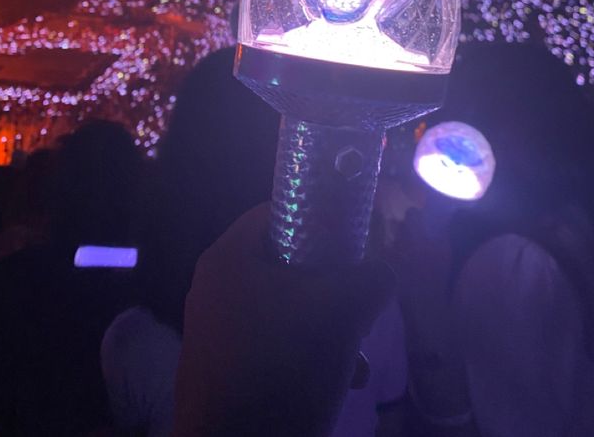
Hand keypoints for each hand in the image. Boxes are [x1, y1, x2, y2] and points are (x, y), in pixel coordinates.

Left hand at [173, 204, 393, 436]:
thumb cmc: (283, 366)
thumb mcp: (343, 310)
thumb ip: (371, 277)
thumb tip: (380, 274)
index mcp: (228, 258)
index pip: (277, 212)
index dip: (319, 218)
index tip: (353, 242)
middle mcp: (213, 289)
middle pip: (285, 263)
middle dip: (332, 284)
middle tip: (359, 301)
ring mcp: (214, 334)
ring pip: (286, 309)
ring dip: (328, 327)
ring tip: (358, 356)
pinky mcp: (223, 373)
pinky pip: (273, 346)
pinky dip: (307, 357)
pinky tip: (340, 381)